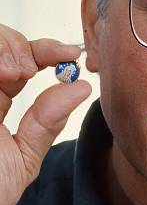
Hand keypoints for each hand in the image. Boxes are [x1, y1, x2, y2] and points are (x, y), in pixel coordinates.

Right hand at [0, 24, 91, 204]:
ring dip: (6, 47)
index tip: (71, 54)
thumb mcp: (20, 162)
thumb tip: (81, 89)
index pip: (25, 62)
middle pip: (4, 41)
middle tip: (31, 70)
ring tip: (15, 73)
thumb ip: (47, 125)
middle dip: (25, 46)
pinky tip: (2, 73)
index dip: (49, 51)